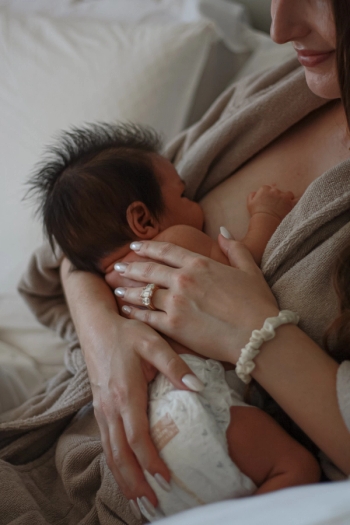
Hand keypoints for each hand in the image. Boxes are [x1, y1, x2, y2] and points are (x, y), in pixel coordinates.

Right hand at [60, 262, 203, 514]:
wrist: (95, 325)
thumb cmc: (126, 333)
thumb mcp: (153, 342)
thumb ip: (176, 366)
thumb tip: (199, 388)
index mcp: (125, 394)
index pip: (138, 438)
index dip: (151, 462)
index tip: (166, 480)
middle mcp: (109, 407)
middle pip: (120, 455)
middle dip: (135, 483)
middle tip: (152, 507)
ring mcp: (101, 409)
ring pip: (110, 452)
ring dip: (123, 479)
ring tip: (138, 501)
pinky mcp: (99, 407)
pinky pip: (106, 443)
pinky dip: (115, 463)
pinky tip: (124, 473)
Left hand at [106, 237, 279, 363]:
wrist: (257, 335)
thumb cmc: (257, 303)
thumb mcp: (249, 269)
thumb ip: (234, 248)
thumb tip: (222, 231)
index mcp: (199, 264)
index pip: (166, 251)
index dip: (147, 247)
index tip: (134, 246)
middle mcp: (183, 280)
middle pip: (148, 270)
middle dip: (130, 267)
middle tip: (117, 266)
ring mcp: (176, 303)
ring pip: (143, 293)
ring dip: (127, 290)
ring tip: (116, 288)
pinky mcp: (173, 327)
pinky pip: (146, 317)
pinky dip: (134, 313)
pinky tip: (126, 311)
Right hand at [247, 184, 295, 219]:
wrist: (265, 222)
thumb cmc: (257, 213)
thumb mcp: (250, 203)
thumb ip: (252, 195)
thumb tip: (256, 193)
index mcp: (265, 189)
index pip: (267, 188)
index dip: (267, 195)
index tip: (267, 201)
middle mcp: (275, 190)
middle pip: (277, 191)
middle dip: (276, 197)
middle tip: (274, 206)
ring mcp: (284, 196)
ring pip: (288, 194)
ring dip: (286, 198)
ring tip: (284, 206)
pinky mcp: (291, 203)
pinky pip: (297, 199)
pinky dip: (296, 201)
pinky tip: (295, 204)